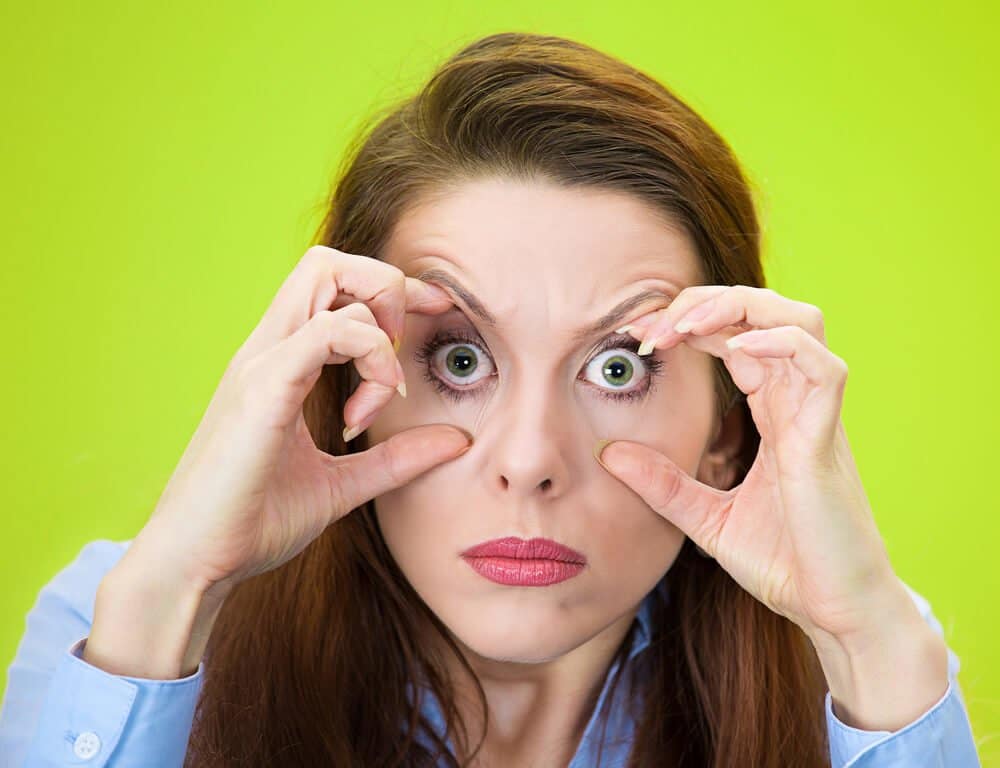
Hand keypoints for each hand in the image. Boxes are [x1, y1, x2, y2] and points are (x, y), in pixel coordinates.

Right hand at [139, 245, 471, 596]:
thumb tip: (457, 440)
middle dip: (387, 287)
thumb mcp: (345, 483)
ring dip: (380, 324)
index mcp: (282, 364)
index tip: (432, 324)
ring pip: (327, 277)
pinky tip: (365, 412)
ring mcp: (262, 364)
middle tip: (407, 349)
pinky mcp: (263, 389)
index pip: (335, 286)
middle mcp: (268, 350)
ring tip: (385, 391)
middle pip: (329, 262)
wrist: (196, 564)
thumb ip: (398, 458)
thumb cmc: (253, 521)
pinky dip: (369, 357)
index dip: (392, 293)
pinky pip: (327, 332)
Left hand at [594, 284, 903, 647]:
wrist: (834, 612)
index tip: (638, 338)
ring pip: (799, 322)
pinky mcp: (827, 440)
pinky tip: (737, 353)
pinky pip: (823, 368)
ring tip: (688, 326)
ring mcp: (816, 416)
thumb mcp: (705, 518)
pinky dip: (781, 346)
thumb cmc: (785, 562)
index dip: (687, 324)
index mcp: (771, 412)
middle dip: (708, 302)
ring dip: (742, 309)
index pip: (733, 338)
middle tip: (655, 326)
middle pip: (766, 312)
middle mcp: (795, 402)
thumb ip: (663, 484)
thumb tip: (609, 454)